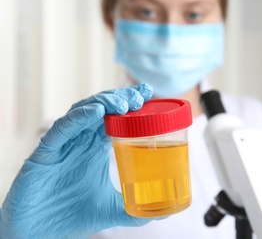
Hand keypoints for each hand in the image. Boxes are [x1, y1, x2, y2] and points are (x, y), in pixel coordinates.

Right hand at [0, 83, 153, 238]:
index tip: (148, 91)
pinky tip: (96, 112)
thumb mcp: (112, 209)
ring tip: (123, 104)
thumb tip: (165, 213)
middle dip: (120, 98)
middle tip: (139, 95)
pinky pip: (61, 130)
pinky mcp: (45, 153)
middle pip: (101, 109)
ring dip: (103, 103)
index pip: (115, 117)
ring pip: (82, 113)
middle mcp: (80, 141)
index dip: (130, 102)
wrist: (40, 233)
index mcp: (95, 147)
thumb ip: (135, 209)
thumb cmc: (74, 216)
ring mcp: (63, 145)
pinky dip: (78, 119)